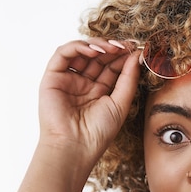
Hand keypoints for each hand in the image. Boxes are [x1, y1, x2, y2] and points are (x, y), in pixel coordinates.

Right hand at [38, 38, 140, 163]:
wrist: (75, 147)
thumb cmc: (98, 133)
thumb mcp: (120, 103)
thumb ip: (128, 79)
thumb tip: (136, 56)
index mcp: (98, 92)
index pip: (111, 67)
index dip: (124, 57)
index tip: (138, 50)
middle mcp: (82, 84)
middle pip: (98, 58)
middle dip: (113, 49)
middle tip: (128, 44)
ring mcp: (67, 80)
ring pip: (81, 52)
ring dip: (98, 45)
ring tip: (113, 47)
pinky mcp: (52, 78)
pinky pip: (63, 54)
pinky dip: (79, 47)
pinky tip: (95, 50)